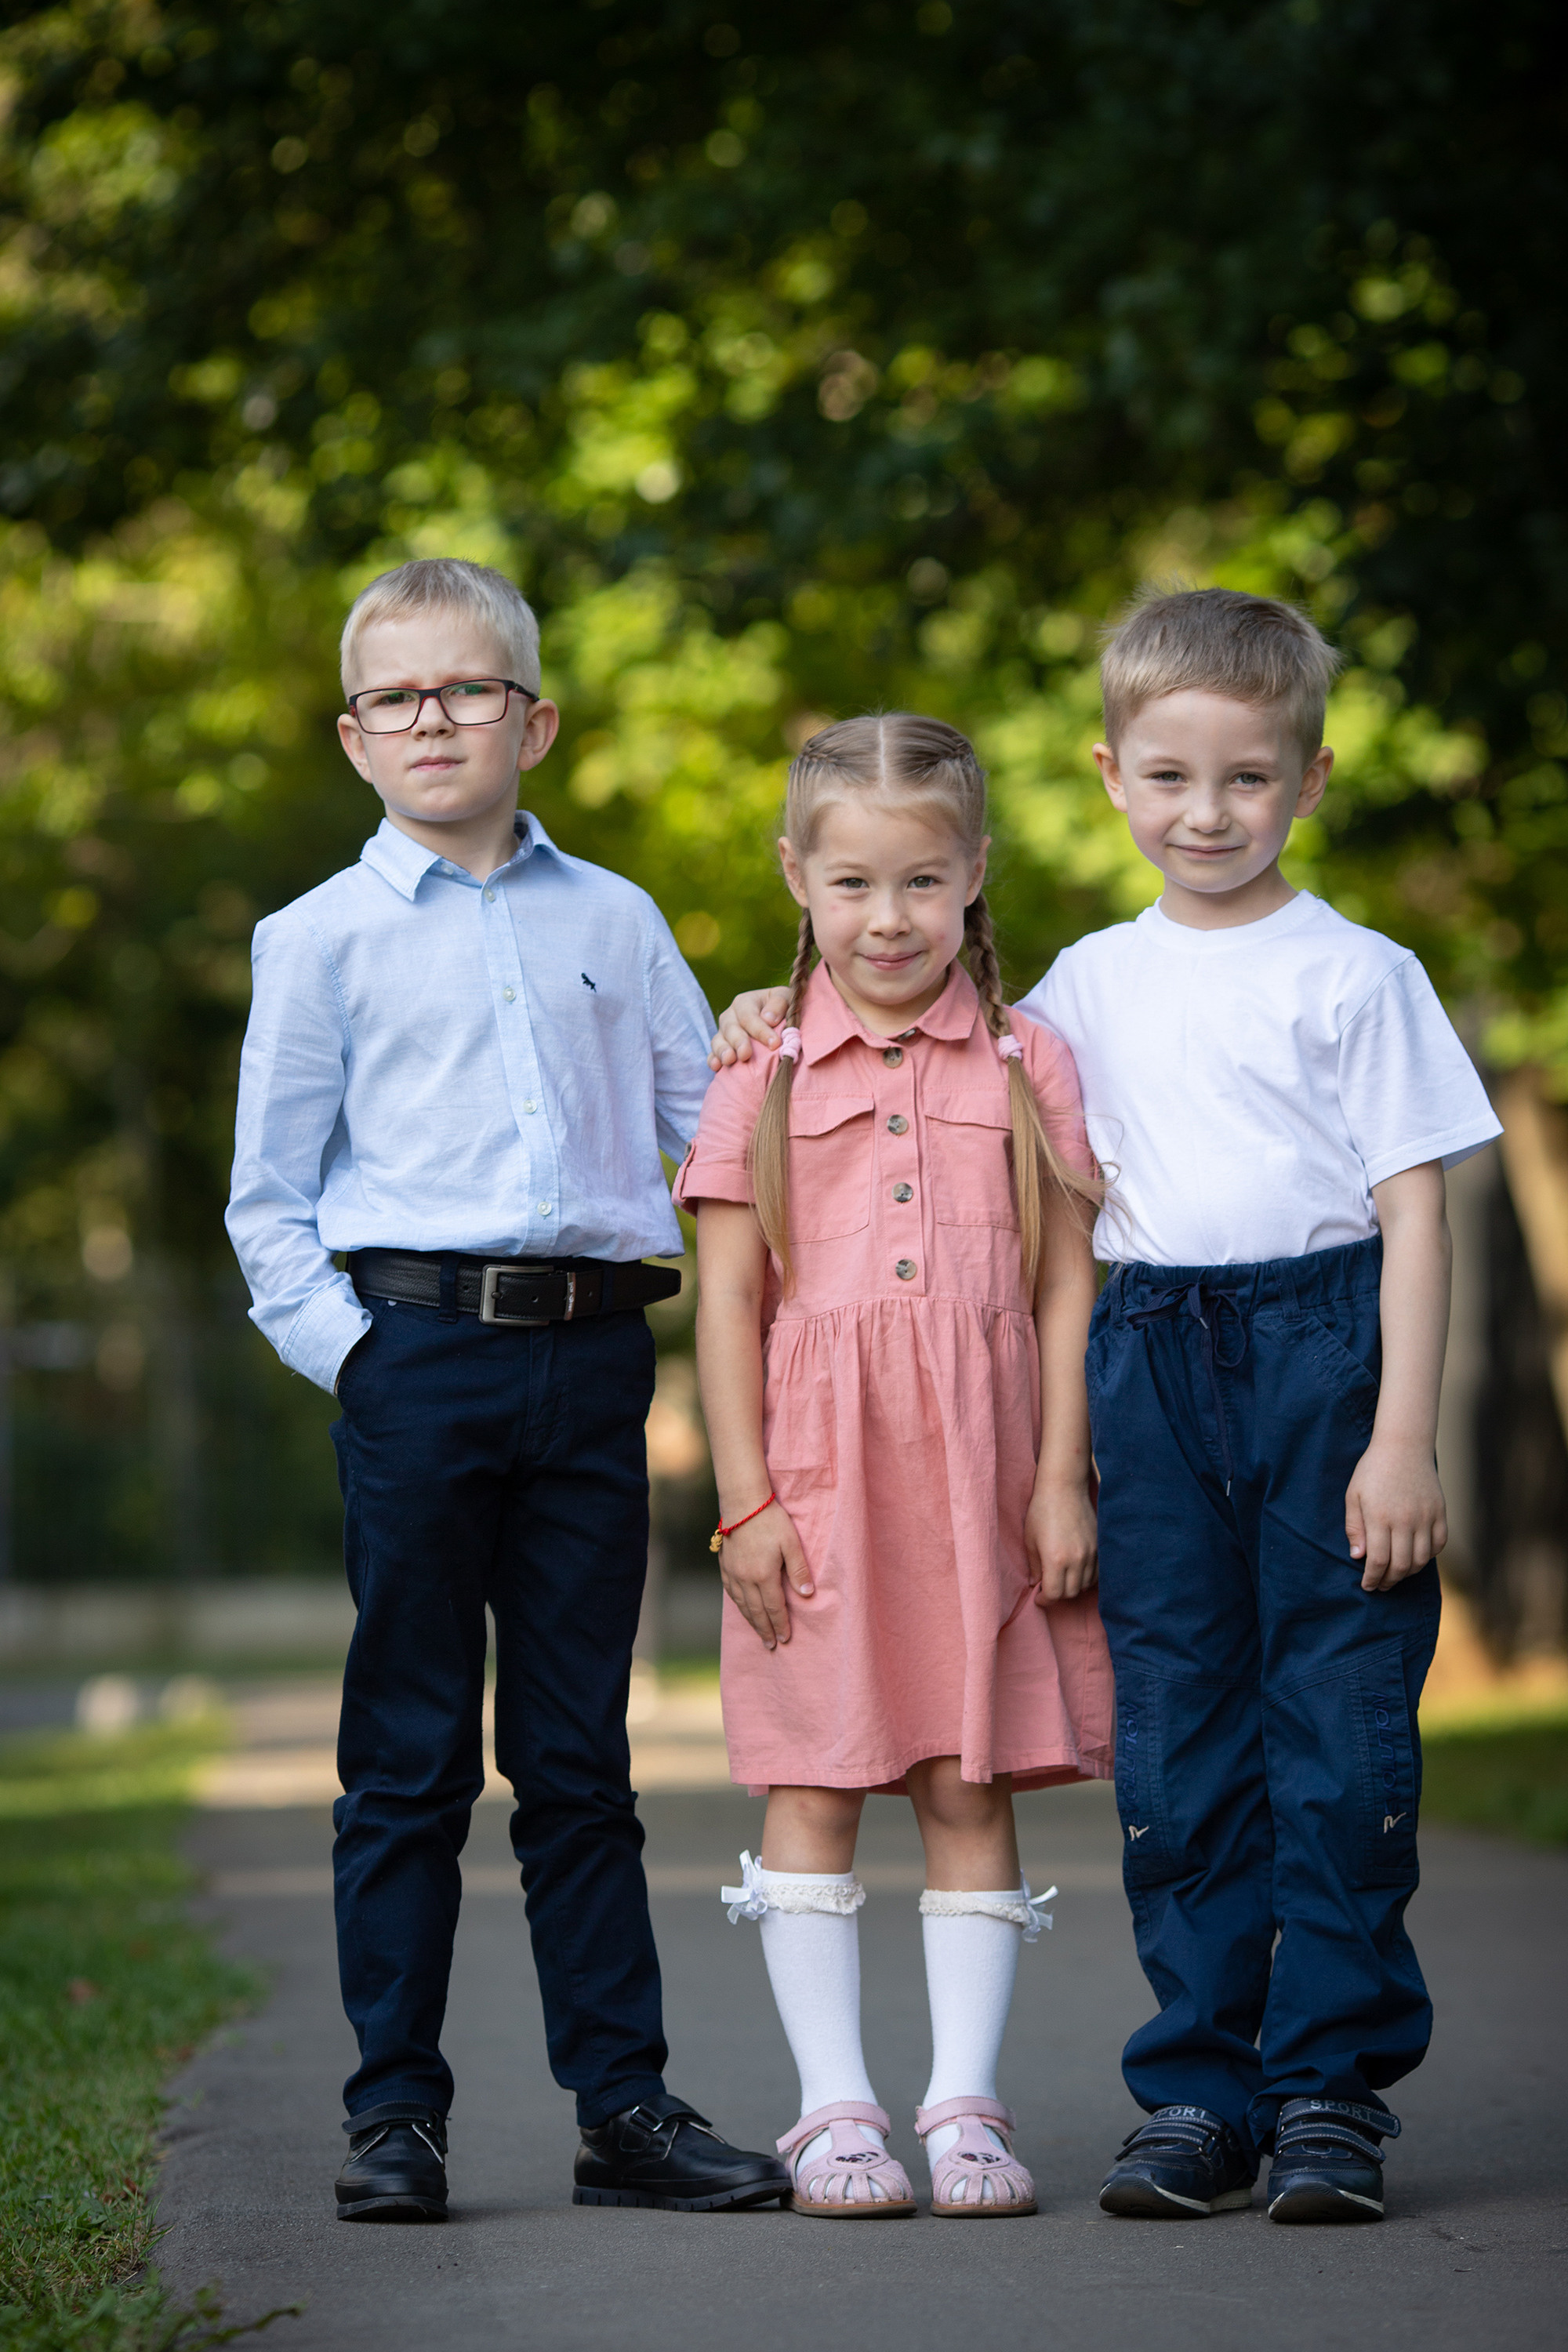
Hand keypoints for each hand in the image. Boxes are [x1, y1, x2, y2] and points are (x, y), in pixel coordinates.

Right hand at [708, 987, 790, 1070]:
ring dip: (723, 1051)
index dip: (761, 1030)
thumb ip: (778, 1004)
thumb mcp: (785, 998)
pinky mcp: (721, 1048)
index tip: (774, 1044)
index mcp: (745, 1002)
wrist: (776, 1018)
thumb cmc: (782, 1008)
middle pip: (730, 1028)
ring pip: (718, 1041)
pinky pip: (712, 1054)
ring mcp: (723, 1033)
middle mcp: (731, 1016)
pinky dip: (713, 1060)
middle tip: (745, 1055)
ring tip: (729, 1060)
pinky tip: (716, 1067)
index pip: (749, 1016)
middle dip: (738, 1042)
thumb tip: (768, 1019)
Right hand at [718, 1501, 813, 1646]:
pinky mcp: (725, 1564)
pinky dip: (738, 1604)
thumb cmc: (771, 1521)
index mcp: (764, 1575)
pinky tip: (742, 1608)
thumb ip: (799, 1569)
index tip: (785, 1638)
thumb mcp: (791, 1543)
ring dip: (751, 1621)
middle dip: (765, 1630)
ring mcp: (733, 1572)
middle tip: (771, 1645)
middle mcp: (746, 1578)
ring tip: (758, 1633)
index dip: (781, 1624)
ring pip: (742, 1604)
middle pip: (756, 1611)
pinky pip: (730, 1592)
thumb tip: (807, 1595)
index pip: (774, 1608)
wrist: (743, 1503)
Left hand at [1025, 1480, 1098, 1602]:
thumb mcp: (1030, 1539)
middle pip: (1070, 1593)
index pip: (1054, 1594)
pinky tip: (1076, 1571)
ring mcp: (1091, 1553)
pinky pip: (1097, 1573)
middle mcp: (1076, 1559)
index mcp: (1056, 1559)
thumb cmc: (1041, 1511)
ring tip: (1062, 1578)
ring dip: (1072, 1586)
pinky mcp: (1099, 1546)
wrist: (1064, 1488)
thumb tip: (1036, 1584)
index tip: (1039, 1597)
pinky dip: (1086, 1577)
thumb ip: (1034, 1566)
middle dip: (1057, 1595)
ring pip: (1085, 1585)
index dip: (1045, 1600)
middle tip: (1048, 1587)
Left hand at [1345, 1438, 1446, 1591]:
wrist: (1403, 1446)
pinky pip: (1439, 1545)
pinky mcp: (1440, 1512)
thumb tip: (1358, 1557)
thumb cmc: (1373, 1470)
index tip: (1368, 1586)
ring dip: (1408, 1573)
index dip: (1372, 1578)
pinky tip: (1416, 1557)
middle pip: (1401, 1565)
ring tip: (1397, 1574)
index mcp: (1379, 1517)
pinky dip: (1428, 1556)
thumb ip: (1355, 1527)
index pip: (1378, 1560)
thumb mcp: (1353, 1495)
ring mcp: (1426, 1517)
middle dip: (1389, 1581)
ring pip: (1421, 1559)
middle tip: (1381, 1585)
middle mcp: (1405, 1520)